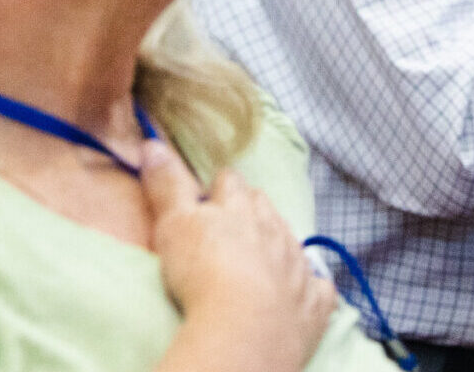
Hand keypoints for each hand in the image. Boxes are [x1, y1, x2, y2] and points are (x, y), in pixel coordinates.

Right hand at [144, 139, 334, 371]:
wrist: (246, 329)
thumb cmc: (203, 272)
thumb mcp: (172, 223)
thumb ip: (166, 184)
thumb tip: (153, 143)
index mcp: (239, 206)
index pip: (230, 181)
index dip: (218, 187)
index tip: (207, 198)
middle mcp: (275, 228)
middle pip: (264, 206)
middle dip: (250, 210)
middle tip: (230, 227)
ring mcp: (298, 265)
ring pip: (291, 241)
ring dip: (277, 244)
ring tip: (258, 259)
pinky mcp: (315, 301)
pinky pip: (320, 286)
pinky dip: (311, 286)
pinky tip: (302, 291)